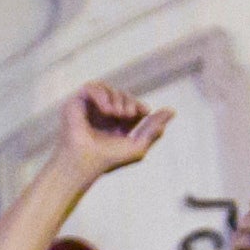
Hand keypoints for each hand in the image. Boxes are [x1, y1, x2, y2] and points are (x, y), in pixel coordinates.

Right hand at [55, 81, 170, 176]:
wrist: (84, 162)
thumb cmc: (108, 160)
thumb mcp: (137, 146)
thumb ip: (154, 130)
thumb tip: (172, 111)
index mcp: (116, 125)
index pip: (131, 106)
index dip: (138, 105)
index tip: (143, 111)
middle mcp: (102, 116)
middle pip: (121, 96)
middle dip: (128, 101)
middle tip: (127, 114)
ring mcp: (89, 108)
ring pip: (108, 89)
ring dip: (116, 98)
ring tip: (116, 113)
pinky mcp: (76, 102)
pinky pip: (92, 87)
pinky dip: (101, 95)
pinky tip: (107, 110)